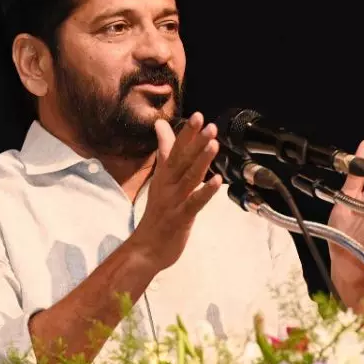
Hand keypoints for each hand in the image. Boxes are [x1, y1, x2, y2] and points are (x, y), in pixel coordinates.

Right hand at [131, 112, 222, 270]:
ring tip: (213, 145)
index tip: (198, 116)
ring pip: (189, 177)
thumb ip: (164, 152)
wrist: (146, 248)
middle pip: (181, 160)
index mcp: (164, 175)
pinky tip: (216, 181)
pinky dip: (205, 192)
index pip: (175, 149)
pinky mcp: (181, 217)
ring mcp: (174, 201)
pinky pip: (194, 203)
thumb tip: (161, 125)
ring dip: (201, 161)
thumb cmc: (158, 212)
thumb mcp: (161, 178)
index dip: (187, 133)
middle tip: (208, 124)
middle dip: (194, 142)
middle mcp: (168, 184)